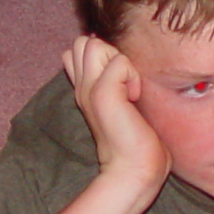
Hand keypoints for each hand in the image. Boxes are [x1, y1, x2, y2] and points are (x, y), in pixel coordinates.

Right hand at [61, 35, 168, 194]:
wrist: (133, 170)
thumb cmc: (136, 143)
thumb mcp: (122, 106)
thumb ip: (118, 84)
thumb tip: (121, 63)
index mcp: (84, 89)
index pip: (77, 50)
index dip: (100, 57)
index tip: (118, 83)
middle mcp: (82, 87)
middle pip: (83, 42)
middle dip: (108, 52)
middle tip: (122, 82)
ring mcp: (88, 89)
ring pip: (93, 44)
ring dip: (118, 60)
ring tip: (126, 87)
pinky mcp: (102, 94)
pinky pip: (119, 61)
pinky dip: (132, 75)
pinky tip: (134, 98)